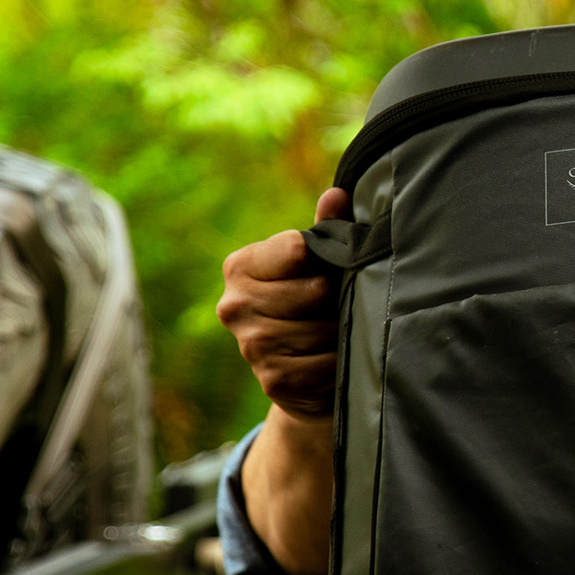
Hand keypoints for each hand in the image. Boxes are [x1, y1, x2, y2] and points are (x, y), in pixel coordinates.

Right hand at [217, 188, 351, 422]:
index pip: (298, 248)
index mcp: (240, 266)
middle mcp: (234, 304)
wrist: (308, 378)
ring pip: (322, 328)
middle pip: (316, 290)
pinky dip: (339, 363)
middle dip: (338, 299)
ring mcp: (250, 345)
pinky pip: (325, 364)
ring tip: (339, 332)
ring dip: (341, 332)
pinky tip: (335, 360)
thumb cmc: (315, 307)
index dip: (327, 257)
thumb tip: (337, 195)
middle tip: (339, 306)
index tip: (332, 267)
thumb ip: (326, 230)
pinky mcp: (271, 379)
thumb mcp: (317, 265)